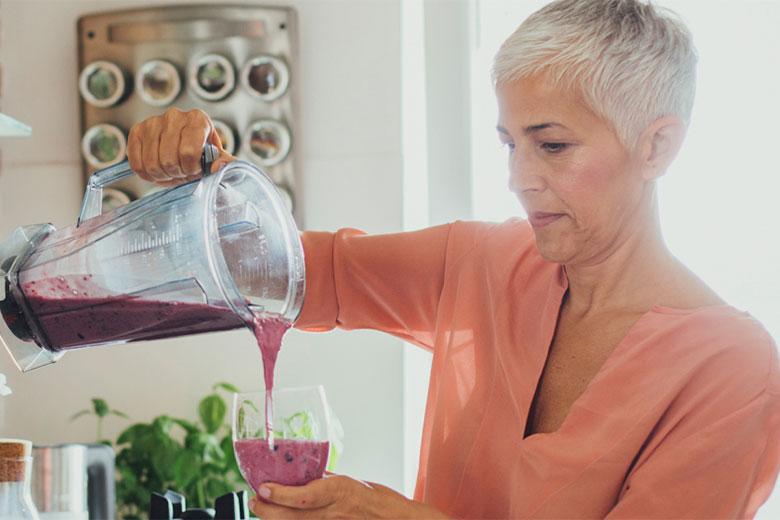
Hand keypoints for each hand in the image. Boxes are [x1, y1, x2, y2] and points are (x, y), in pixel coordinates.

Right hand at [126, 107, 235, 186]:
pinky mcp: (137, 131)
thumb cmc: (202, 153)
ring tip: (171, 170)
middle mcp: (174, 116)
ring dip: (162, 174)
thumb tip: (219, 166)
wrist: (186, 148)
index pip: (189, 151)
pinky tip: (156, 171)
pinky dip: (146, 174)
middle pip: (169, 159)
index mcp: (197, 120)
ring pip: (151, 163)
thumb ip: (225, 163)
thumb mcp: (218, 158)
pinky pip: (136, 162)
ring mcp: (153, 122)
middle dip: (177, 173)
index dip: (191, 168)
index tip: (195, 168)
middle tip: (182, 171)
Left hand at [248, 473, 449, 518]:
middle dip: (267, 510)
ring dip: (274, 518)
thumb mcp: (353, 481)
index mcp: (340, 492)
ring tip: (263, 509)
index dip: (279, 494)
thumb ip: (328, 479)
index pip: (303, 497)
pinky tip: (282, 519)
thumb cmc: (380, 500)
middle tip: (255, 501)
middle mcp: (334, 513)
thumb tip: (308, 473)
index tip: (262, 487)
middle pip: (291, 517)